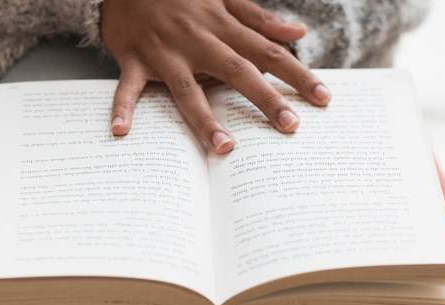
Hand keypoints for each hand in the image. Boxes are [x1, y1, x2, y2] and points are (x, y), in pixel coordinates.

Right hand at [101, 0, 330, 153]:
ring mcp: (164, 52)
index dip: (297, 74)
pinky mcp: (134, 60)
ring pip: (186, 87)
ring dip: (204, 117)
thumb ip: (259, 17)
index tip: (322, 98)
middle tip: (289, 126)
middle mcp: (196, 39)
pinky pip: (128, 86)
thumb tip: (297, 34)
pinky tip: (121, 132)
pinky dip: (123, 107)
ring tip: (224, 147)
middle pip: (236, 71)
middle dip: (264, 99)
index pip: (267, 52)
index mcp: (221, 24)